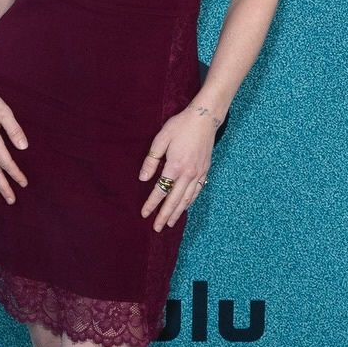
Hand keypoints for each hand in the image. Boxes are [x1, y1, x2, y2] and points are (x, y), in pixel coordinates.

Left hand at [139, 104, 217, 232]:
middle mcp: (188, 174)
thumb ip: (151, 160)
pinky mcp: (205, 171)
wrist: (204, 118)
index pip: (160, 191)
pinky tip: (185, 207)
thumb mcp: (161, 139)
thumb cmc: (181, 126)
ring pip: (187, 199)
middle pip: (174, 200)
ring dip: (178, 212)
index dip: (151, 204)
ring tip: (170, 223)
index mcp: (175, 166)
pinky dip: (190, 202)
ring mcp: (198, 173)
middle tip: (157, 228)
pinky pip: (197, 191)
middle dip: (165, 215)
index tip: (144, 214)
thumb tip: (143, 178)